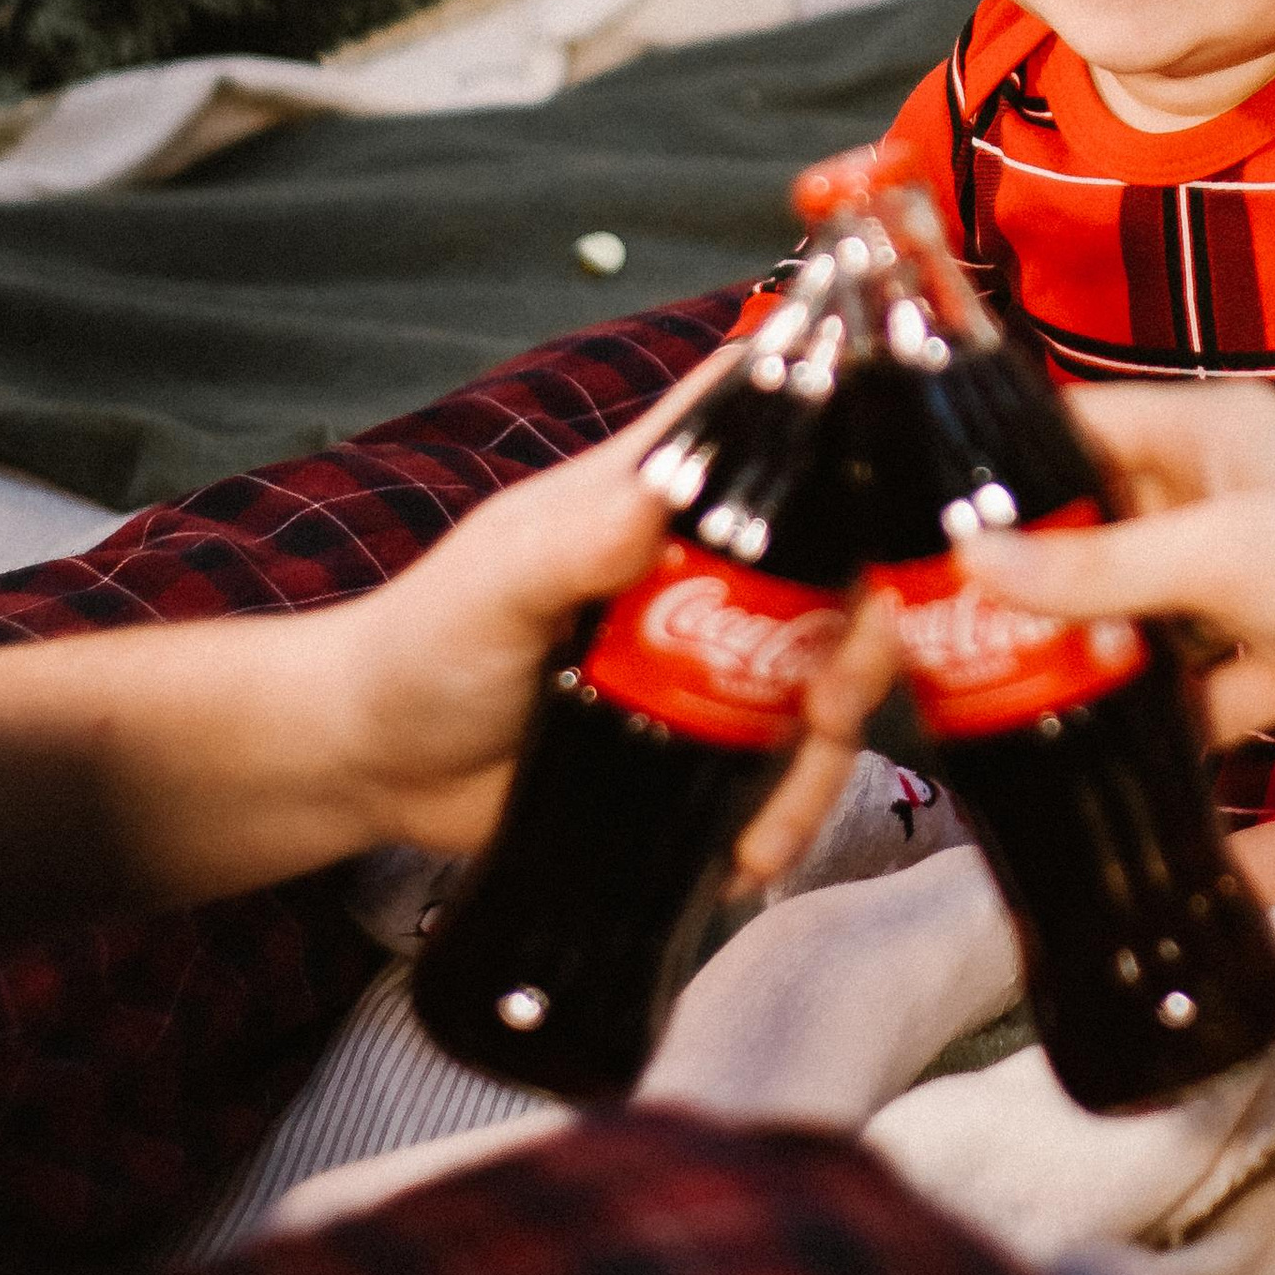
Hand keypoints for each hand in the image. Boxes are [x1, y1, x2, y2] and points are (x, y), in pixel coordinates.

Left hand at [318, 358, 883, 880]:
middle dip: (864, 636)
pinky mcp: (703, 749)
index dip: (837, 416)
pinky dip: (781, 813)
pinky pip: (777, 771)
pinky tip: (746, 858)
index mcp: (656, 499)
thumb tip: (665, 495)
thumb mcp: (493, 585)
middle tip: (834, 703)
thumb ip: (571, 543)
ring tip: (776, 818)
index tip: (901, 466)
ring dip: (826, 748)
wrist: (373, 767)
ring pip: (821, 681)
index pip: (758, 419)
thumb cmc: (422, 645)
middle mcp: (706, 571)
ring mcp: (713, 663)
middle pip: (834, 568)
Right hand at [956, 383, 1274, 764]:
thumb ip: (1096, 565)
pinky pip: (1204, 689)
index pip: (1078, 426)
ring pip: (1148, 617)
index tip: (922, 526)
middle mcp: (1229, 493)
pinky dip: (1165, 723)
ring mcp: (1260, 579)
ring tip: (1001, 704)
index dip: (1002, 468)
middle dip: (1034, 584)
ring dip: (1094, 659)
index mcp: (1209, 431)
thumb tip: (972, 561)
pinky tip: (1104, 762)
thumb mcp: (1220, 554)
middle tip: (945, 638)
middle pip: (1102, 531)